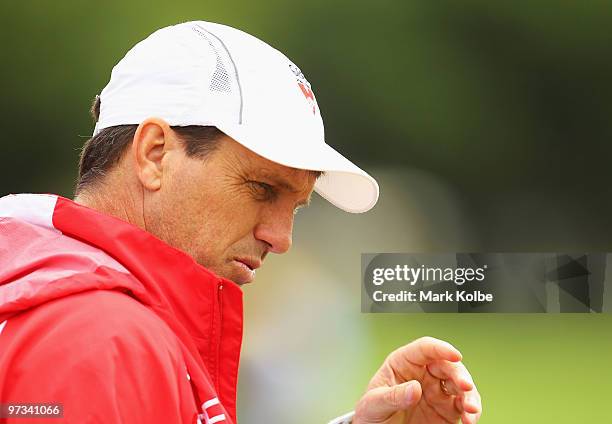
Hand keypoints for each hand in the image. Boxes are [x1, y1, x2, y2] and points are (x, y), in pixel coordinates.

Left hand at [354, 337, 481, 423]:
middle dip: (460, 374)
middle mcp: (424, 375)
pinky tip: (470, 419)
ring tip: (471, 410)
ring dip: (470, 395)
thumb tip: (415, 388)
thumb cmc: (371, 414)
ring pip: (460, 385)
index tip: (454, 354)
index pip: (424, 349)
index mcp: (403, 364)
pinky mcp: (446, 411)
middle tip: (465, 386)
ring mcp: (437, 393)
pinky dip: (471, 412)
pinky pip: (463, 407)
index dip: (441, 348)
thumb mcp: (373, 404)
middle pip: (447, 365)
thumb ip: (393, 395)